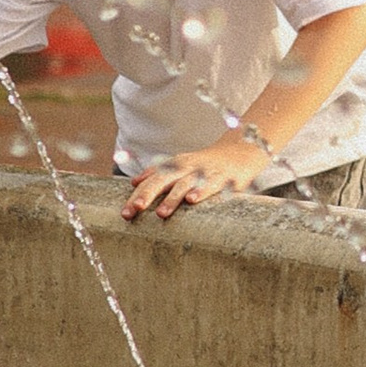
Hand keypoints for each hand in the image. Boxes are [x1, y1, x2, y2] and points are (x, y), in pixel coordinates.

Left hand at [123, 133, 271, 220]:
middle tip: (135, 210)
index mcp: (174, 165)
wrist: (240, 153)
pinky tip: (193, 200)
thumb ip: (157, 173)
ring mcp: (204, 172)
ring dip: (172, 198)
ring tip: (161, 214)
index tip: (125, 213)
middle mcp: (186, 167)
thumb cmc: (205, 164)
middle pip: (163, 181)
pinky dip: (201, 191)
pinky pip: (210, 184)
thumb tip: (134, 182)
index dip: (137, 196)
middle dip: (148, 195)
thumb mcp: (180, 165)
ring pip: (185, 184)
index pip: (151, 181)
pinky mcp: (222, 177)